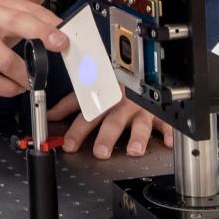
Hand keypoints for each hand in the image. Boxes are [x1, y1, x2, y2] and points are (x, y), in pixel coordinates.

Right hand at [0, 0, 69, 96]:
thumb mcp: (12, 2)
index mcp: (0, 2)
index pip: (27, 9)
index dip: (48, 21)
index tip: (66, 33)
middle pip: (15, 24)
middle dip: (40, 34)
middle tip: (61, 46)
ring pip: (4, 60)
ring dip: (25, 73)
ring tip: (36, 79)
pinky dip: (7, 87)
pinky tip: (16, 86)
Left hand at [48, 91, 172, 158]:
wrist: (136, 67)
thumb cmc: (112, 82)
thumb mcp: (89, 90)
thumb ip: (69, 105)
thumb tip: (50, 116)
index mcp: (103, 101)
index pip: (86, 116)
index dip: (76, 130)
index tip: (69, 145)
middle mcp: (120, 106)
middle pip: (112, 122)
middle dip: (106, 137)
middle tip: (100, 152)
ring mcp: (140, 110)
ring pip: (139, 124)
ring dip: (137, 137)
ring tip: (134, 150)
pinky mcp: (157, 113)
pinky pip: (165, 123)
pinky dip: (169, 132)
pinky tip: (169, 142)